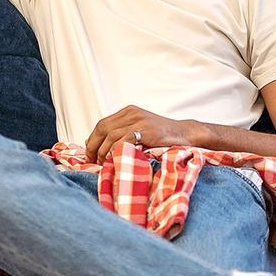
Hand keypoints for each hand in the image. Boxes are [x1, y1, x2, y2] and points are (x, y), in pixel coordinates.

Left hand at [84, 105, 200, 161]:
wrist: (185, 133)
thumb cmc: (164, 136)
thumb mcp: (142, 129)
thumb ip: (124, 134)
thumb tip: (103, 148)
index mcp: (128, 112)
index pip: (102, 124)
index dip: (93, 139)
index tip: (90, 153)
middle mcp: (131, 113)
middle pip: (102, 128)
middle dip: (93, 146)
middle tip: (91, 160)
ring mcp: (138, 121)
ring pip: (110, 134)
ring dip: (102, 151)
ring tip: (102, 163)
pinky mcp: (146, 130)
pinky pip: (123, 140)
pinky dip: (115, 151)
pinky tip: (113, 160)